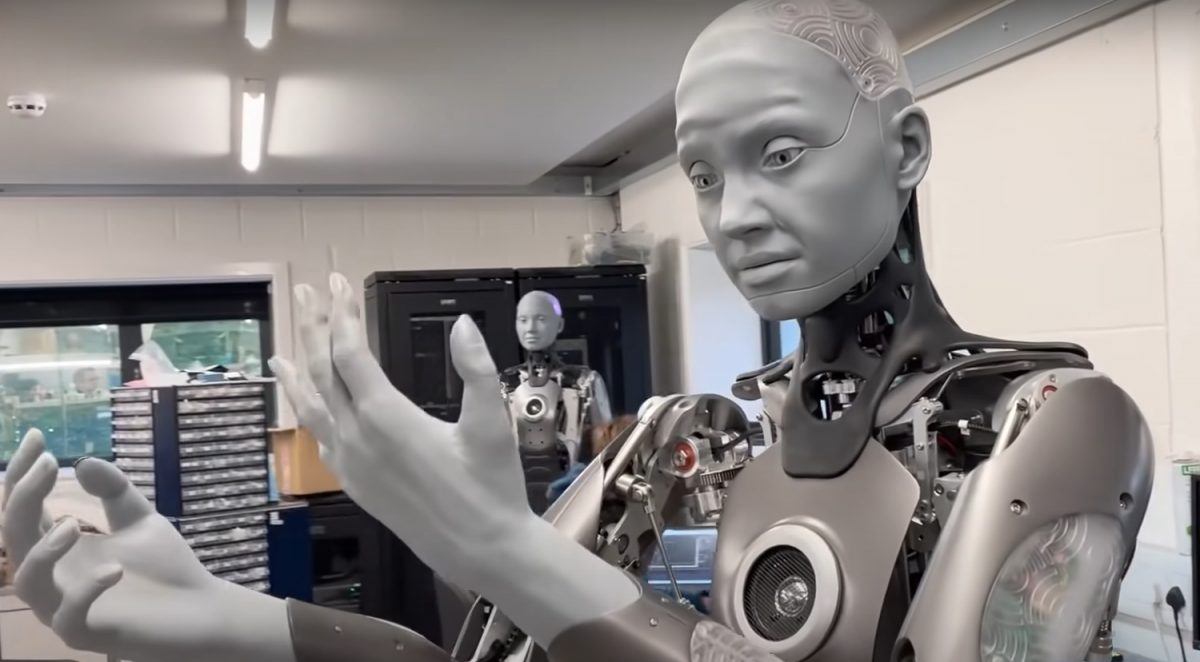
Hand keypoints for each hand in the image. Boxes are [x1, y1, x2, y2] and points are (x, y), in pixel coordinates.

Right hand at [1, 432, 293, 661]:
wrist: (203, 610)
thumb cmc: (167, 567)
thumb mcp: (140, 518)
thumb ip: (114, 491)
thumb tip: (83, 462)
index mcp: (60, 549)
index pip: (26, 508)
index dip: (24, 474)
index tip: (36, 435)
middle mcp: (54, 577)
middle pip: (15, 537)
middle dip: (23, 497)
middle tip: (48, 463)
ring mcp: (65, 608)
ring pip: (27, 582)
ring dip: (42, 550)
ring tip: (71, 523)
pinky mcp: (87, 635)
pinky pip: (67, 618)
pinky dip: (85, 592)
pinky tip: (115, 569)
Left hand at [271, 273, 532, 586]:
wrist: (482, 548)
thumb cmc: (491, 485)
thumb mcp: (491, 421)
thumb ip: (475, 367)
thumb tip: (462, 324)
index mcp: (386, 417)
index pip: (349, 353)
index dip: (341, 315)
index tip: (338, 285)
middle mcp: (357, 438)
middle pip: (321, 372)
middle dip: (313, 328)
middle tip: (305, 293)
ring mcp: (350, 464)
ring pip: (310, 407)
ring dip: (296, 373)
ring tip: (280, 350)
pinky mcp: (354, 484)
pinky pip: (318, 439)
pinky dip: (306, 414)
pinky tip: (308, 409)